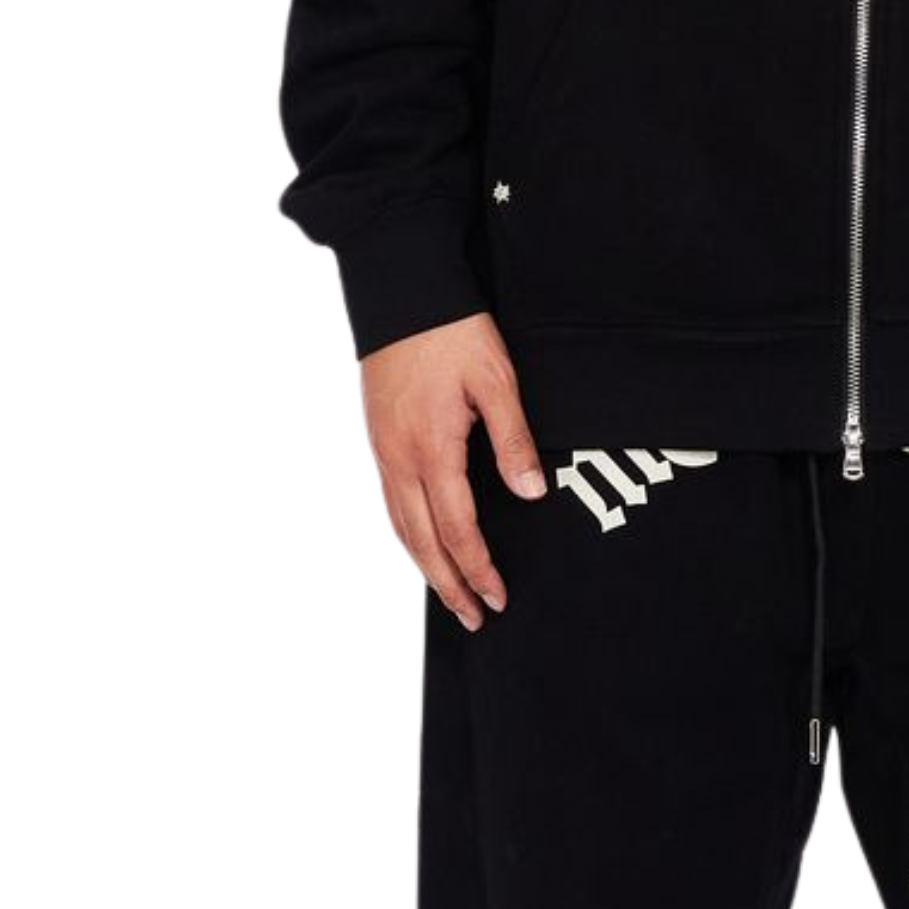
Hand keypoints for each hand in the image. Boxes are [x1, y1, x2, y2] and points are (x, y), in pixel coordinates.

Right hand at [360, 312, 545, 631]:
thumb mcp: (497, 380)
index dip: (478, 568)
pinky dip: (408, 534)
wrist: (401, 291)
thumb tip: (531, 493)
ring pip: (400, 526)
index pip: (457, 529)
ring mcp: (383, 450)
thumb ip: (514, 440)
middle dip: (449, 584)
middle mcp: (399, 459)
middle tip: (475, 618)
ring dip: (425, 565)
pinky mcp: (378, 438)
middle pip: (421, 541)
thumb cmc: (453, 330)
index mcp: (432, 449)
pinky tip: (422, 541)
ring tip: (450, 594)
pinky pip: (391, 502)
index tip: (498, 598)